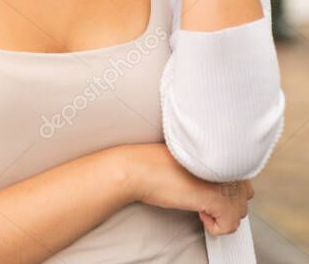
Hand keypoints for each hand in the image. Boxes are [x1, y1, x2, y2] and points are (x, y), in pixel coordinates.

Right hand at [121, 143, 253, 235]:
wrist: (136, 168)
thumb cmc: (154, 164)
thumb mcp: (188, 161)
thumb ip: (209, 168)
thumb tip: (220, 186)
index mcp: (221, 152)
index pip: (242, 179)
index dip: (222, 190)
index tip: (203, 190)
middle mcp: (228, 165)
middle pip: (244, 197)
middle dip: (224, 204)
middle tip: (199, 199)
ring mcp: (225, 182)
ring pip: (239, 212)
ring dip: (219, 215)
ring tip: (198, 205)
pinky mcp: (218, 200)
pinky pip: (230, 226)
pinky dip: (215, 227)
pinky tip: (199, 213)